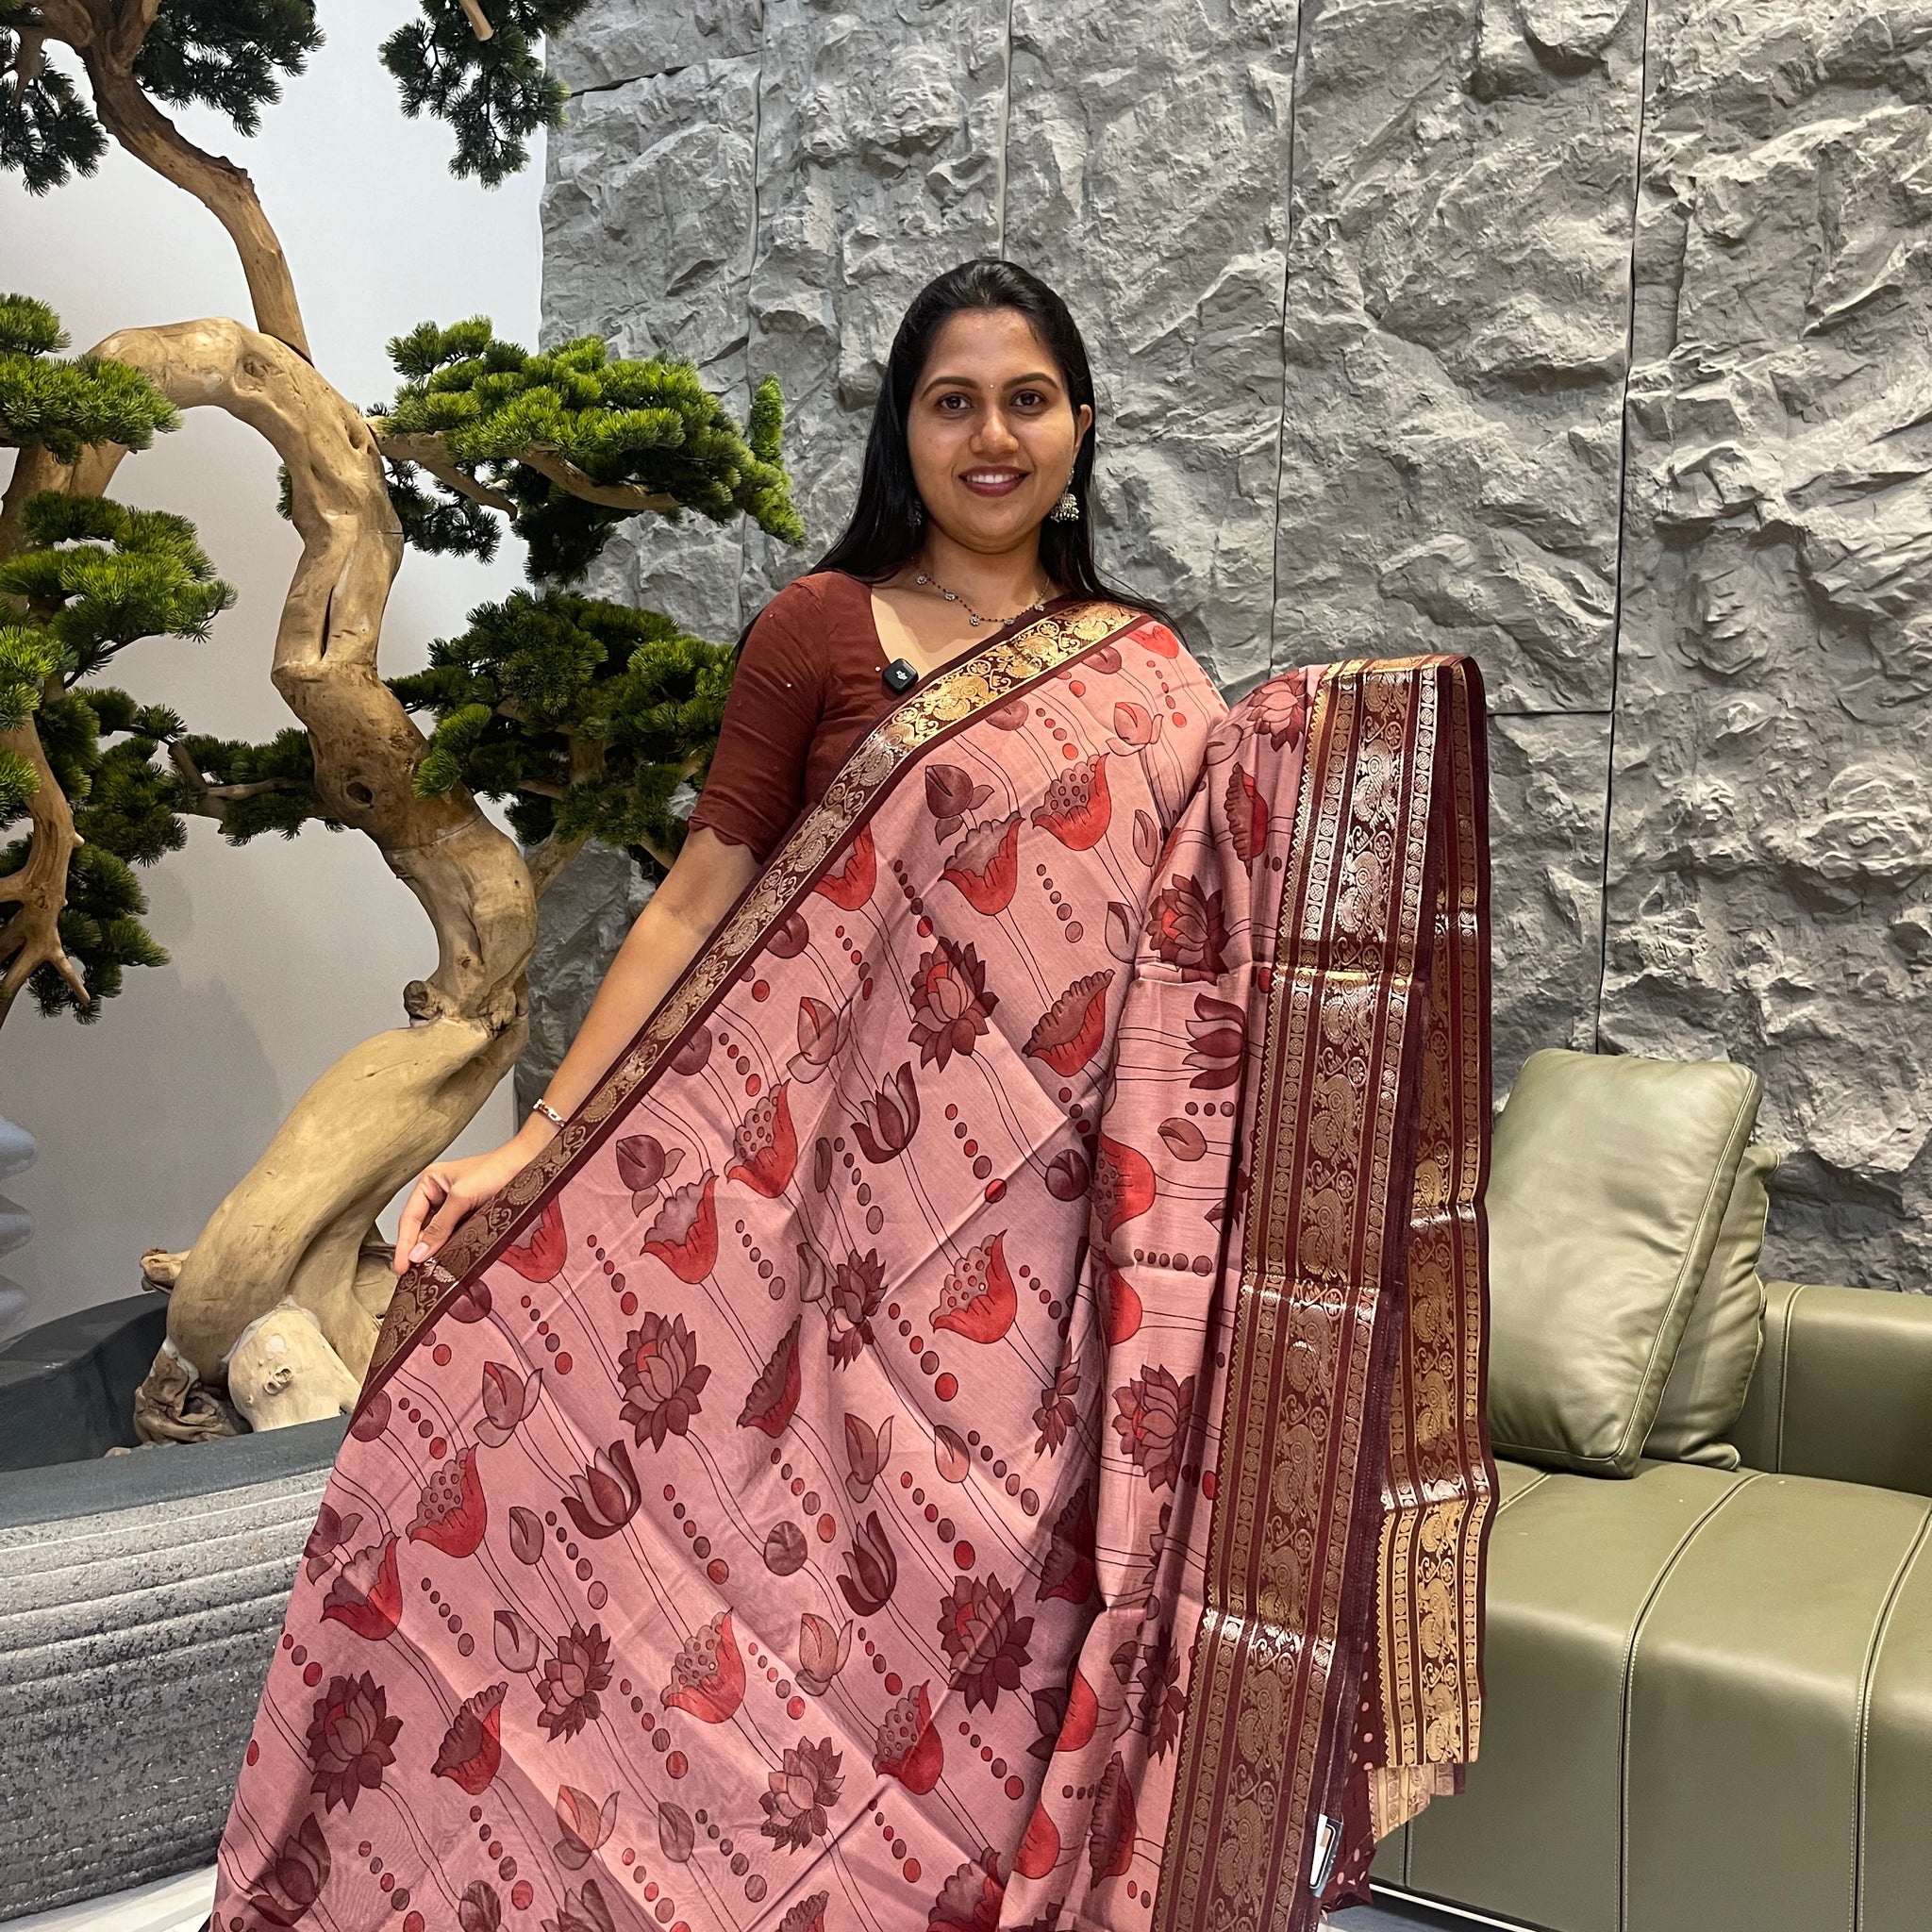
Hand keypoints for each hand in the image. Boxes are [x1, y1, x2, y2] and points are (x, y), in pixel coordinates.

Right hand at [393, 1128, 550, 1272]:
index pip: (409, 1218)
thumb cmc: (496, 1170)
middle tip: (409, 1275)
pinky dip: (447, 1249)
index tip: (401, 1267)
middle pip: (420, 1228)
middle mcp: (438, 1195)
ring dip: (430, 1252)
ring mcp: (453, 1207)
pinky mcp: (468, 1217)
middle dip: (415, 1251)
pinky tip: (443, 1262)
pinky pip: (452, 1236)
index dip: (404, 1244)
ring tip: (423, 1273)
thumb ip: (440, 1226)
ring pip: (435, 1235)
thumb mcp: (462, 1197)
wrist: (527, 1166)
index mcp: (429, 1182)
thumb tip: (419, 1252)